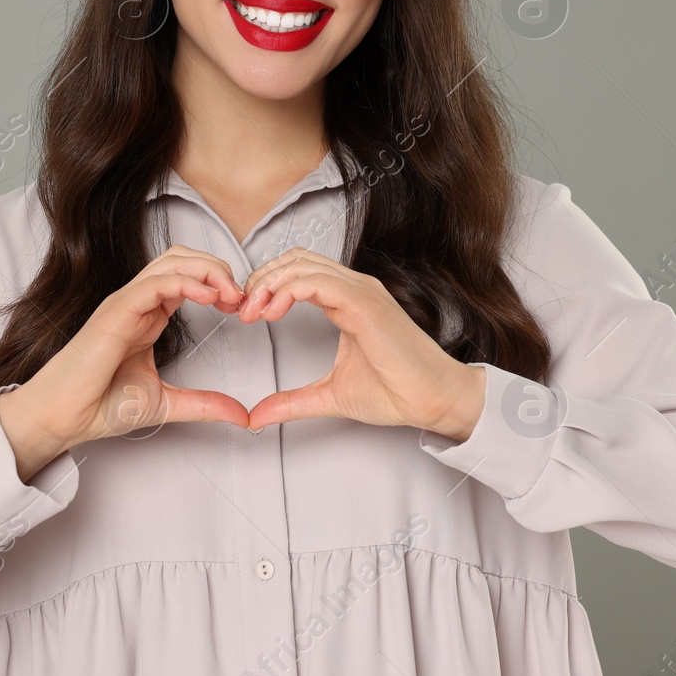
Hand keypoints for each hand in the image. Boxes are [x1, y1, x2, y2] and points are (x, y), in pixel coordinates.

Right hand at [1, 245, 253, 480]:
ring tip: (231, 295)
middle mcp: (139, 302)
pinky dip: (186, 282)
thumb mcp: (167, 403)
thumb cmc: (100, 405)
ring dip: (209, 271)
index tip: (243, 307)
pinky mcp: (116, 311)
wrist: (63, 418)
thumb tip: (242, 415)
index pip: (189, 277)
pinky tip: (209, 297)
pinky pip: (155, 283)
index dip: (221, 284)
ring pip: (172, 262)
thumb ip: (205, 404)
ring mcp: (126, 303)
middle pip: (183, 258)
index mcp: (149, 315)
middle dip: (219, 269)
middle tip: (242, 298)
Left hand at [236, 247, 485, 438]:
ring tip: (253, 311)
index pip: (298, 271)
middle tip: (242, 310)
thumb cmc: (396, 392)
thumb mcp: (329, 395)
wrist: (432, 401)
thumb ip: (292, 402)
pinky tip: (274, 310)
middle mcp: (355, 288)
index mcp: (347, 301)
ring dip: (269, 283)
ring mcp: (361, 292)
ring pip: (303, 264)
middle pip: (295, 259)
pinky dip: (289, 289)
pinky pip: (319, 282)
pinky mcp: (365, 303)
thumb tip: (257, 415)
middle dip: (262, 279)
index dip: (267, 285)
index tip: (247, 314)